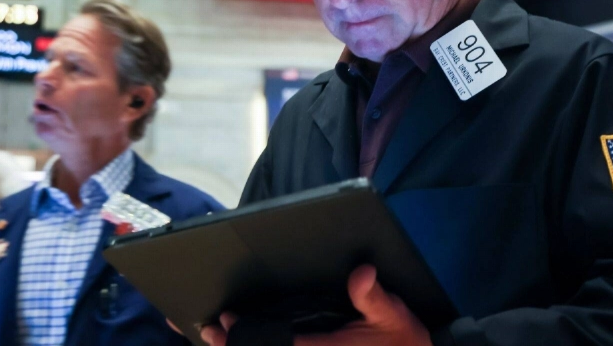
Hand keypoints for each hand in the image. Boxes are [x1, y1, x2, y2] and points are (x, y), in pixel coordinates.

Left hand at [200, 266, 432, 345]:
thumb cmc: (403, 338)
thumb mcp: (391, 313)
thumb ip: (372, 295)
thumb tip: (360, 274)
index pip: (278, 344)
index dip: (247, 336)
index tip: (225, 321)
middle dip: (235, 345)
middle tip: (210, 330)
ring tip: (216, 337)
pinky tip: (247, 341)